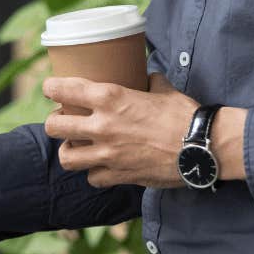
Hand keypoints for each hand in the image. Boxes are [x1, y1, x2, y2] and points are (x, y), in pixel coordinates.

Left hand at [43, 74, 206, 187]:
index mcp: (110, 98)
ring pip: (66, 157)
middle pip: (53, 126)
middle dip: (54, 123)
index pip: (62, 90)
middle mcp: (102, 126)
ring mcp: (108, 154)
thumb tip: (149, 75)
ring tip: (78, 147)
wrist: (202, 148)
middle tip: (64, 121)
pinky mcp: (119, 175)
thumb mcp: (163, 90)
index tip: (51, 89)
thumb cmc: (185, 115)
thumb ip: (149, 82)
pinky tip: (102, 167)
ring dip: (69, 151)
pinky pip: (92, 178)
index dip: (51, 88)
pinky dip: (95, 174)